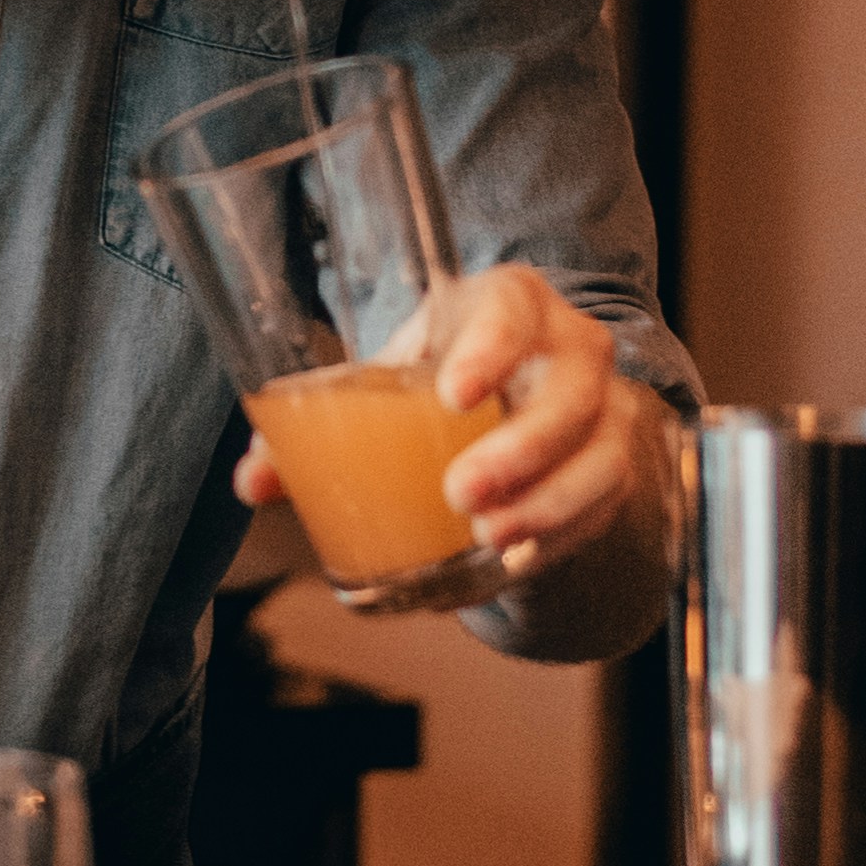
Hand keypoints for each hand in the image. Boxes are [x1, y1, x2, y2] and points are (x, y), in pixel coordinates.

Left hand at [232, 265, 647, 586]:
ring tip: (488, 537)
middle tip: (459, 493)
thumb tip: (254, 480)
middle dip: (522, 448)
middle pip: (570, 393)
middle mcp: (568, 348)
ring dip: (547, 504)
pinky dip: (557, 540)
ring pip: (600, 456)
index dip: (490, 348)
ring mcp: (603, 409)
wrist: (514, 390)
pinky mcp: (611, 468)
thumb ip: (318, 421)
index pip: (511, 310)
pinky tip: (511, 562)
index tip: (453, 395)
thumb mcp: (388, 379)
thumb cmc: (438, 370)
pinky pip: (600, 507)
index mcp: (507, 303)